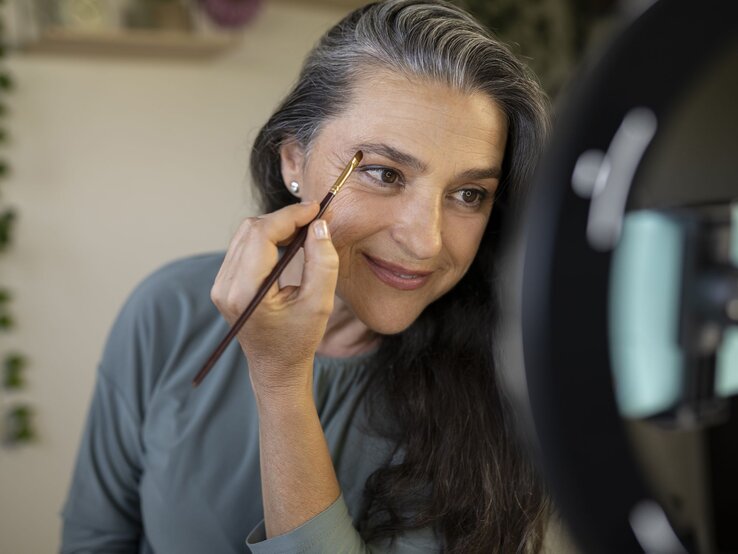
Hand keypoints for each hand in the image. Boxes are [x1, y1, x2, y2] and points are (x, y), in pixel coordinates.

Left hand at [211, 202, 338, 395]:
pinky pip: (243, 246)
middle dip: (283, 219)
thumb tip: (319, 226)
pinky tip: (288, 243)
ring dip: (275, 226)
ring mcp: (220, 284)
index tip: (316, 210)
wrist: (275, 367)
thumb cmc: (298, 341)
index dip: (290, 216)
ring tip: (304, 231)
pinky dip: (266, 238)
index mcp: (244, 292)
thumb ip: (322, 262)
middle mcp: (225, 286)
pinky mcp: (224, 283)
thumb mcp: (319, 304)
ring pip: (245, 234)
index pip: (261, 235)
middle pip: (250, 229)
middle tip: (314, 221)